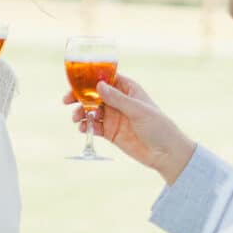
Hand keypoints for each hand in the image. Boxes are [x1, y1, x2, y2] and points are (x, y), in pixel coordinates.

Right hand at [63, 72, 194, 183]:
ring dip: (81, 112)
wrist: (166, 154)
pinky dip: (86, 126)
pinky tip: (84, 129)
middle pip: (93, 94)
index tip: (76, 82)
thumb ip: (117, 99)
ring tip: (77, 119)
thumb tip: (98, 86)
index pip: (105, 78)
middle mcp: (119, 101)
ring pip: (91, 110)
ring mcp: (114, 117)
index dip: (89, 79)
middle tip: (66, 100)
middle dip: (79, 96)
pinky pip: (94, 126)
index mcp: (128, 90)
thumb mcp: (138, 110)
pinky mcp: (111, 132)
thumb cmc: (158, 126)